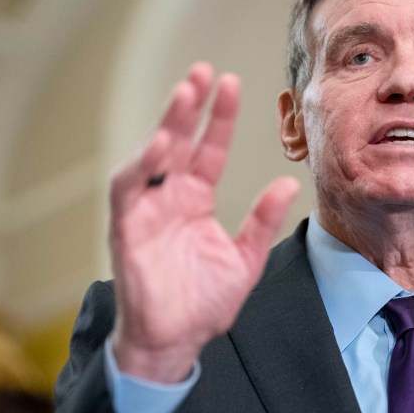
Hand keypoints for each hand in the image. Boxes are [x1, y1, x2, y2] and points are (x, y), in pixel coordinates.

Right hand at [109, 62, 298, 382]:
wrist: (175, 340)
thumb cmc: (205, 302)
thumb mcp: (245, 259)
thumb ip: (262, 221)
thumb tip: (288, 184)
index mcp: (196, 200)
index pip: (208, 150)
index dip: (219, 118)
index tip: (232, 84)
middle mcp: (170, 197)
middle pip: (180, 142)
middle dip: (190, 106)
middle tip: (204, 72)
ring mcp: (146, 210)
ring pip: (152, 156)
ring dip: (167, 124)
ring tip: (186, 93)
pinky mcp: (126, 227)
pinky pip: (129, 189)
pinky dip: (142, 165)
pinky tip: (163, 144)